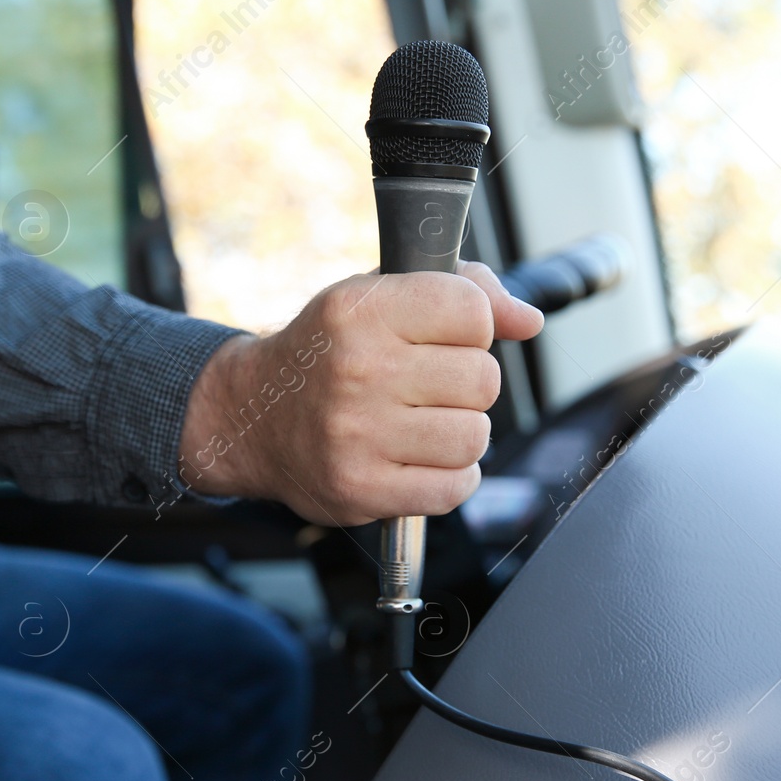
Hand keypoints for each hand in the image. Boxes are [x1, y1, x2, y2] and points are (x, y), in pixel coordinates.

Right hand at [180, 261, 543, 524]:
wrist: (254, 416)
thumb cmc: (329, 353)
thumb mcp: (376, 297)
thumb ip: (460, 291)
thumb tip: (527, 320)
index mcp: (360, 310)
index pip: (472, 311)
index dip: (471, 326)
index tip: (443, 336)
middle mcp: (357, 370)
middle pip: (483, 379)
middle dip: (466, 384)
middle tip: (428, 386)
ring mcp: (357, 434)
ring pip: (475, 436)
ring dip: (461, 433)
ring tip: (422, 424)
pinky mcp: (361, 488)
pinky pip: (455, 486)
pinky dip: (450, 476)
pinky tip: (420, 459)